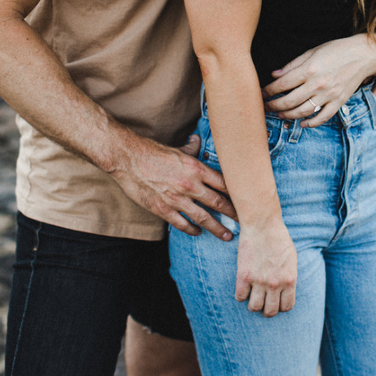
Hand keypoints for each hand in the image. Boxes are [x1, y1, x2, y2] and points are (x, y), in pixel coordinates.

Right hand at [112, 132, 237, 240]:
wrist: (129, 159)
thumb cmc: (153, 152)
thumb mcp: (177, 149)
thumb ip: (191, 148)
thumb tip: (198, 140)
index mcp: (196, 168)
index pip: (224, 183)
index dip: (237, 194)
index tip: (246, 200)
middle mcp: (190, 185)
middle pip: (218, 203)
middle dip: (233, 214)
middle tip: (244, 222)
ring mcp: (177, 199)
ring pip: (204, 218)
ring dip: (217, 228)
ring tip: (227, 235)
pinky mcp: (163, 209)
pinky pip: (182, 224)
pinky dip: (192, 230)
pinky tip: (198, 233)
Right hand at [235, 219, 296, 316]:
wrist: (263, 224)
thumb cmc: (279, 238)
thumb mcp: (292, 258)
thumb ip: (289, 276)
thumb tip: (286, 289)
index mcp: (290, 280)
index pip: (286, 307)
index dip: (280, 307)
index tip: (275, 302)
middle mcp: (275, 284)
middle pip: (270, 312)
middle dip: (266, 310)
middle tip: (262, 303)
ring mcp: (259, 281)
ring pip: (254, 308)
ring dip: (253, 305)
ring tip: (252, 297)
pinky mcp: (244, 276)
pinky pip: (240, 297)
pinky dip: (241, 295)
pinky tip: (243, 287)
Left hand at [262, 36, 375, 127]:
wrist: (363, 55)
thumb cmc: (336, 50)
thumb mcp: (312, 51)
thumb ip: (292, 65)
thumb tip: (274, 75)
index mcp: (309, 69)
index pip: (282, 84)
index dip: (268, 91)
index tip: (262, 93)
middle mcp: (317, 84)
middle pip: (289, 101)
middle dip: (273, 105)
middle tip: (265, 107)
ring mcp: (329, 95)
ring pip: (303, 112)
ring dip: (288, 115)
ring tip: (279, 114)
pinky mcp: (339, 101)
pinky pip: (323, 117)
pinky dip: (312, 123)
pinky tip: (303, 123)